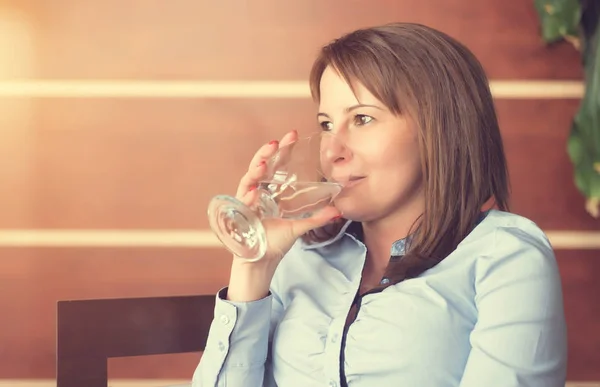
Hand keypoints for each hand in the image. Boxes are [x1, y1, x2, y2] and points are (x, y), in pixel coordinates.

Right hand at [235, 130, 341, 263]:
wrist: (261, 262)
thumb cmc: (274, 242)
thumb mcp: (298, 227)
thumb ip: (317, 218)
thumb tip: (338, 211)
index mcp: (271, 192)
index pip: (276, 165)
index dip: (283, 150)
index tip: (292, 135)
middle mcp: (257, 193)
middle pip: (259, 167)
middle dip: (265, 153)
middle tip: (276, 142)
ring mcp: (246, 203)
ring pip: (247, 181)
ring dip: (254, 171)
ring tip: (262, 164)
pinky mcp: (239, 215)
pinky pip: (241, 204)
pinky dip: (246, 198)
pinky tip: (253, 193)